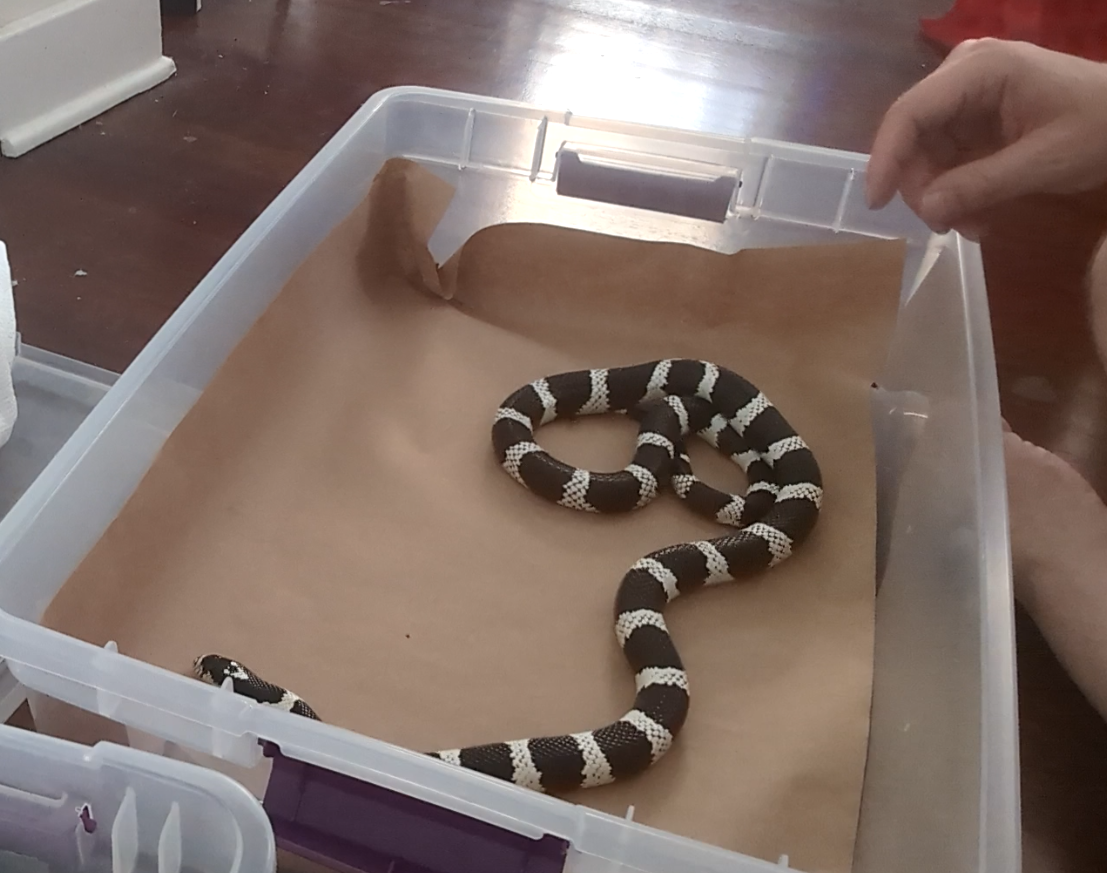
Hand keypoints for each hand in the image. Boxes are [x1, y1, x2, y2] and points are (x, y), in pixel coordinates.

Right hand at [865, 39, 1106, 236]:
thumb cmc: (1098, 130)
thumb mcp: (1045, 161)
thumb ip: (982, 184)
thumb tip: (926, 210)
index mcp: (980, 69)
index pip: (911, 112)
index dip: (886, 159)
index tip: (876, 205)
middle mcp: (963, 74)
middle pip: (913, 135)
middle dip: (924, 186)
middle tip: (947, 227)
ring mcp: (966, 94)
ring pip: (924, 152)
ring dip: (940, 195)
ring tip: (972, 226)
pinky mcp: (971, 117)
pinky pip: (944, 157)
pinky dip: (953, 190)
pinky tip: (976, 213)